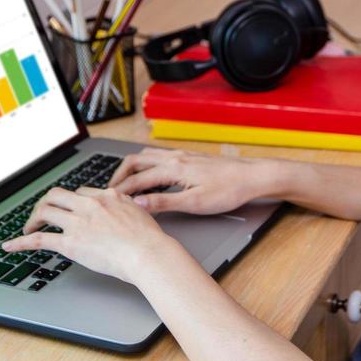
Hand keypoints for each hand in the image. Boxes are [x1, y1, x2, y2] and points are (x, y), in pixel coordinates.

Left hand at [0, 186, 179, 284]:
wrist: (148, 253)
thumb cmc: (149, 239)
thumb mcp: (141, 212)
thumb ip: (128, 207)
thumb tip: (128, 206)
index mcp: (106, 196)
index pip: (81, 193)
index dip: (73, 203)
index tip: (70, 211)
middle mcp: (89, 205)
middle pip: (58, 195)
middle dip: (47, 203)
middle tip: (43, 214)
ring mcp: (78, 222)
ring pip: (46, 210)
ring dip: (34, 219)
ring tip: (29, 227)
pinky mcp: (71, 242)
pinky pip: (39, 239)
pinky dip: (21, 242)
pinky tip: (11, 245)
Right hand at [107, 146, 272, 215]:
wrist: (253, 176)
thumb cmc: (229, 190)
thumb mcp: (195, 203)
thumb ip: (164, 203)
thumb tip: (139, 204)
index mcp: (173, 168)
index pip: (137, 180)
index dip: (120, 191)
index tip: (107, 201)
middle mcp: (175, 157)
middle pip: (136, 161)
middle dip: (119, 175)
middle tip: (109, 190)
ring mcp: (182, 155)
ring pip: (147, 156)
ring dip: (132, 168)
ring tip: (124, 183)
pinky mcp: (190, 157)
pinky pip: (159, 156)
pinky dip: (146, 165)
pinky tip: (150, 175)